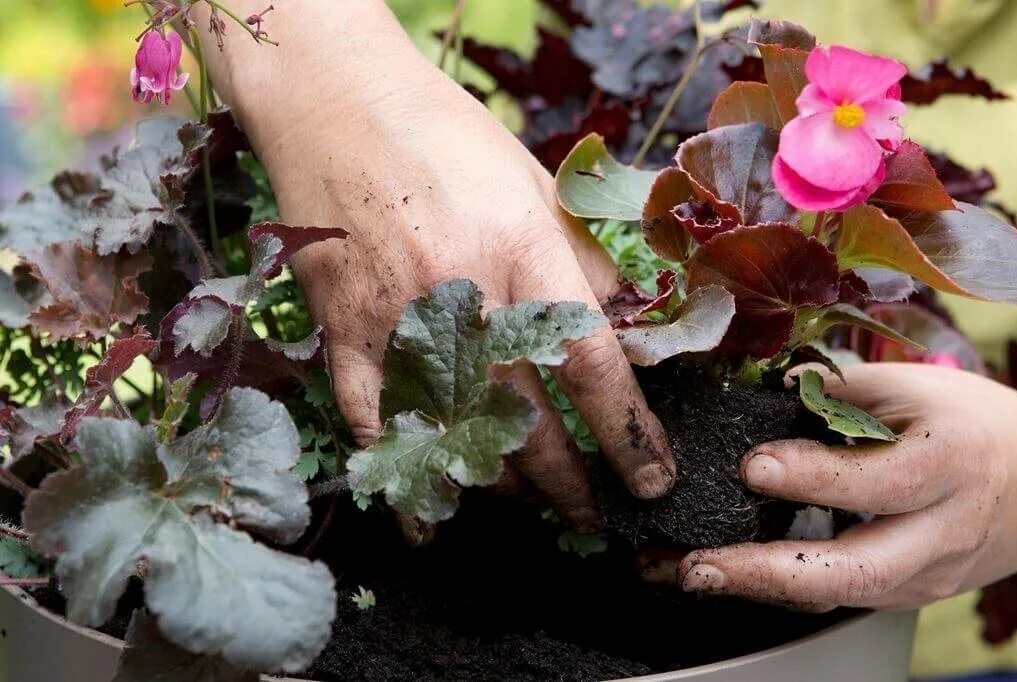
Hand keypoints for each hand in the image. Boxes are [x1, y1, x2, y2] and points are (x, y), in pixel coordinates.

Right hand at [195, 0, 674, 531]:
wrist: (336, 105)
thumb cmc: (447, 138)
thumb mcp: (536, 185)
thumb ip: (582, 264)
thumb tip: (620, 336)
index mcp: (522, 248)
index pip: (591, 364)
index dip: (628, 434)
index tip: (651, 479)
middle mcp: (462, 292)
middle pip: (528, 419)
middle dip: (568, 483)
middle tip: (592, 513)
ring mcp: (395, 319)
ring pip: (457, 433)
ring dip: (502, 484)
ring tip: (532, 502)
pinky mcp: (343, 333)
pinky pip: (375, 425)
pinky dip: (405, 479)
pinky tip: (431, 519)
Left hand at [645, 363, 1016, 609]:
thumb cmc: (969, 423)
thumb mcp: (913, 388)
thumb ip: (835, 392)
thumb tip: (754, 389)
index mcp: (948, 464)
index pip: (879, 482)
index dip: (813, 477)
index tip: (752, 466)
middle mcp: (940, 531)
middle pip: (858, 569)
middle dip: (768, 572)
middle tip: (699, 564)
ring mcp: (925, 574)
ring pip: (840, 594)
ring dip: (760, 589)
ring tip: (691, 573)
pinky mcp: (907, 594)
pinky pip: (839, 596)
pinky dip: (779, 589)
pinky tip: (730, 575)